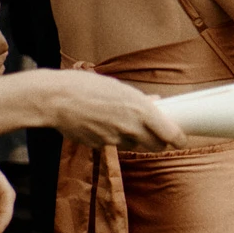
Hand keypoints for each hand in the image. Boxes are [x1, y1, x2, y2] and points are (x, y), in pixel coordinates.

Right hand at [46, 71, 188, 150]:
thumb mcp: (117, 87)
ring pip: (134, 145)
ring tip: (118, 121)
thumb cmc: (84, 86)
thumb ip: (139, 99)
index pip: (171, 135)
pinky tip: (99, 123)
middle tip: (154, 133)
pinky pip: (113, 144)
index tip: (181, 140)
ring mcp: (115, 139)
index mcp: (141, 110)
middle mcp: (132, 127)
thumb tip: (156, 102)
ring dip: (133, 139)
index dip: (179, 139)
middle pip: (157, 146)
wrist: (52, 99)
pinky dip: (112, 138)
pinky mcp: (100, 145)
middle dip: (158, 141)